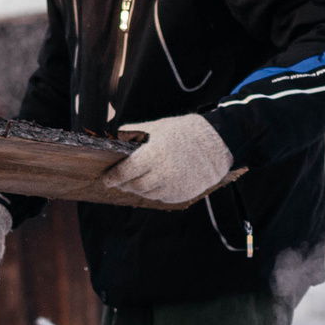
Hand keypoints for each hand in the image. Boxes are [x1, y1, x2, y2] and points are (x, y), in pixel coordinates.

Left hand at [102, 114, 232, 205]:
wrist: (218, 144)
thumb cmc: (186, 132)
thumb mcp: (159, 126)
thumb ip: (136, 131)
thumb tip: (118, 134)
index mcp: (154, 155)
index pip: (126, 172)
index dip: (113, 177)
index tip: (106, 179)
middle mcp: (162, 174)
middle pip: (134, 185)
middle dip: (124, 184)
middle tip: (119, 181)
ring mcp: (173, 187)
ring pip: (147, 194)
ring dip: (139, 188)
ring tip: (136, 181)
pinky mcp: (181, 195)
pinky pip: (161, 197)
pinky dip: (154, 192)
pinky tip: (154, 183)